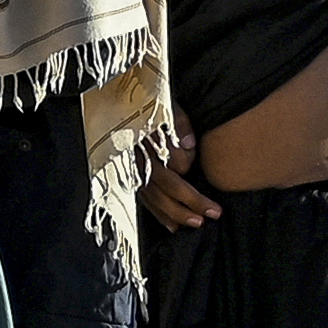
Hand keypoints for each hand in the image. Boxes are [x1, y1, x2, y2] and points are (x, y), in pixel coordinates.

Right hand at [141, 114, 218, 233]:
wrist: (114, 102)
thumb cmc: (142, 103)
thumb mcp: (164, 104)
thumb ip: (178, 122)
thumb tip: (189, 144)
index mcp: (148, 139)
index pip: (170, 159)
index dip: (186, 163)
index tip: (196, 161)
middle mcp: (138, 158)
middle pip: (165, 184)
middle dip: (190, 201)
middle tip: (213, 213)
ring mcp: (132, 169)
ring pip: (154, 197)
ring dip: (175, 213)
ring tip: (197, 223)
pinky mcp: (130, 177)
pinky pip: (144, 200)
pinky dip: (158, 215)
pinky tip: (172, 225)